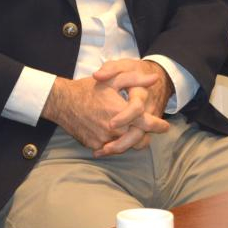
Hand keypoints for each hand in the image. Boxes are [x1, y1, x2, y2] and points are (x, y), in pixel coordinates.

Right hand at [42, 63, 168, 154]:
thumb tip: (154, 79)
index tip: (165, 126)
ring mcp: (103, 140)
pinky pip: (109, 148)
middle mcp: (114, 129)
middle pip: (138, 138)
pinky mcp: (94, 146)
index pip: (146, 123)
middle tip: (146, 128)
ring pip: (124, 145)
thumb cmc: (88, 88)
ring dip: (129, 139)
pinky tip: (113, 133)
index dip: (158, 125)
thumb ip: (135, 79)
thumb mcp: (112, 79)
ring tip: (129, 130)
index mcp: (120, 112)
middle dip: (144, 134)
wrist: (62, 102)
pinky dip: (114, 142)